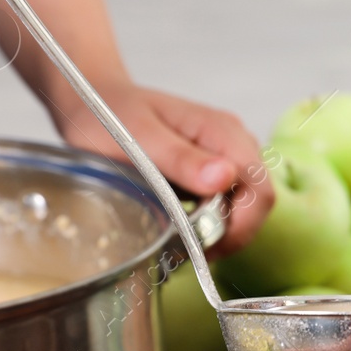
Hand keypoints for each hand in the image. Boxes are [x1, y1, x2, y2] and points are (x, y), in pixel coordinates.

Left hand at [53, 82, 273, 252]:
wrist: (91, 100)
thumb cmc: (108, 114)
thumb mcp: (137, 136)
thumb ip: (181, 157)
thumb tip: (224, 178)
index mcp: (221, 131)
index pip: (259, 189)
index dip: (239, 226)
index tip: (203, 245)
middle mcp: (232, 141)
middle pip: (257, 201)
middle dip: (230, 233)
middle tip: (190, 250)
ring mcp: (225, 155)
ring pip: (245, 206)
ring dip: (220, 229)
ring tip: (183, 239)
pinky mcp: (213, 168)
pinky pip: (228, 202)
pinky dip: (211, 222)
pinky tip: (184, 225)